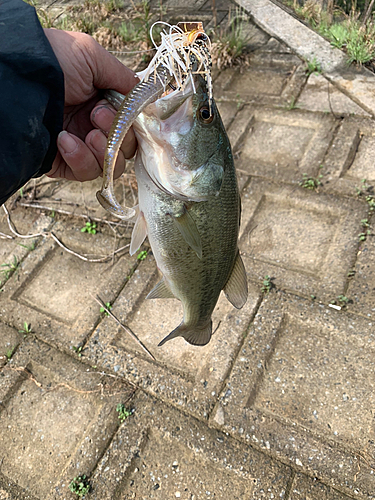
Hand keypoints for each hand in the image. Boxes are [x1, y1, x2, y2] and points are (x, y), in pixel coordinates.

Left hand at [43, 29, 137, 180]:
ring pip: (111, 165)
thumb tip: (144, 95)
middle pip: (126, 147)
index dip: (133, 123)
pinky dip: (81, 158)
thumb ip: (122, 76)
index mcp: (102, 102)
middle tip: (98, 117)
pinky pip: (87, 172)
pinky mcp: (65, 163)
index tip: (125, 112)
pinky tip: (63, 139)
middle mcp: (92, 125)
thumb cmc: (52, 62)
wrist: (18, 81)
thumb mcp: (91, 56)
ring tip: (88, 133)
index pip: (131, 125)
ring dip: (104, 149)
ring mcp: (80, 146)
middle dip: (119, 134)